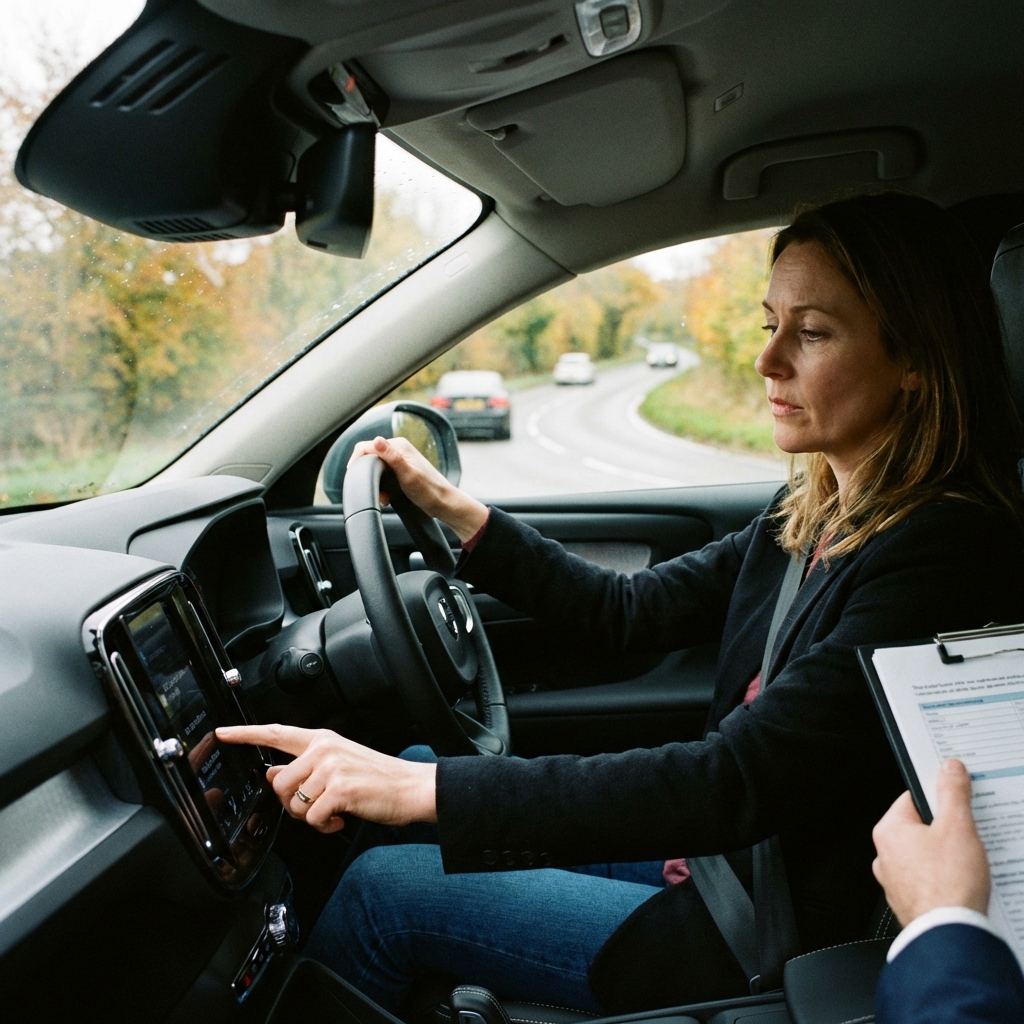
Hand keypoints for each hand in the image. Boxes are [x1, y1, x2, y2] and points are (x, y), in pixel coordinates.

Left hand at [216, 724, 436, 832]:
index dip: (246, 734)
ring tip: (331, 812)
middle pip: (279, 782)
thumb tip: (273, 773)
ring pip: (293, 803)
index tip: (223, 732)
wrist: (410, 787)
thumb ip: (305, 768)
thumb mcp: (338, 765)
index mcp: (323, 740)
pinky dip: (323, 826)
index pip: (277, 733)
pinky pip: (311, 818)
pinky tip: (340, 818)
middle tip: (316, 807)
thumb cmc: (377, 778)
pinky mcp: (339, 789)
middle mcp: (324, 749)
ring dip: (309, 817)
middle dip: (292, 804)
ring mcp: (331, 768)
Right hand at [348, 436, 487, 542]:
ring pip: (375, 469)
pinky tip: (387, 497)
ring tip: (384, 497)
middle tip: (375, 491)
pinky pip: (382, 476)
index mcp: (398, 445)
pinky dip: (382, 487)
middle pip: (369, 458)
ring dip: (375, 484)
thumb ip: (392, 457)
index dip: (357, 461)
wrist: (443, 503)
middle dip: (368, 476)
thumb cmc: (428, 490)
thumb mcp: (408, 474)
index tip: (355, 477)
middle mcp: (398, 450)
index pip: (367, 447)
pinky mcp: (400, 471)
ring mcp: (399, 460)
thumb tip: (377, 440)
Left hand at [872, 758, 989, 926]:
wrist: (950, 936)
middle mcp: (885, 855)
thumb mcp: (957, 828)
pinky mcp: (910, 901)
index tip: (956, 796)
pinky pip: (929, 880)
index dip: (938, 796)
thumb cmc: (948, 886)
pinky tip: (964, 883)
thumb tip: (949, 769)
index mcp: (889, 831)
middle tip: (969, 832)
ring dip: (947, 856)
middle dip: (946, 829)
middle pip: (920, 828)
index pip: (913, 799)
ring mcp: (896, 880)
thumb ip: (952, 793)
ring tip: (969, 861)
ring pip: (925, 856)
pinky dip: (946, 879)